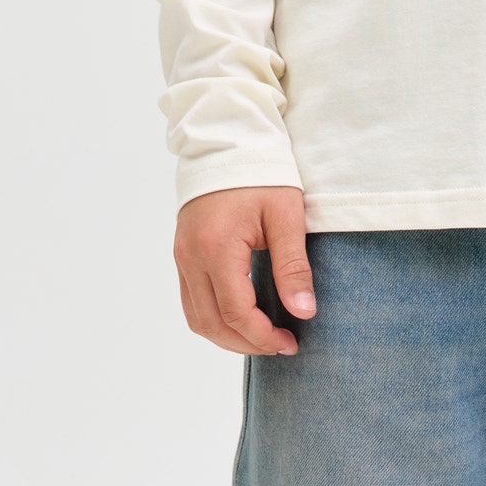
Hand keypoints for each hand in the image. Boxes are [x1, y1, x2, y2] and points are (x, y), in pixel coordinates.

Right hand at [173, 186, 315, 355]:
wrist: (226, 140)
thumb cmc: (260, 174)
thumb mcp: (286, 217)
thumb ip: (293, 267)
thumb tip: (303, 312)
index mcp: (216, 248)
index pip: (236, 313)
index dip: (263, 337)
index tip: (290, 342)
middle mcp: (190, 256)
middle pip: (212, 324)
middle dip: (247, 344)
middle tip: (280, 345)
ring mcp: (182, 256)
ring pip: (197, 318)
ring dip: (228, 337)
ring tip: (261, 337)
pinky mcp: (182, 255)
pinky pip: (192, 302)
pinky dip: (216, 319)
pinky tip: (243, 319)